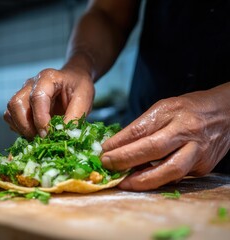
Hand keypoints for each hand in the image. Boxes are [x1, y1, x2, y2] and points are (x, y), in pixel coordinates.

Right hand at [4, 68, 94, 138]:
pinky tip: (34, 133)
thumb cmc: (78, 88)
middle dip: (26, 126)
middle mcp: (31, 84)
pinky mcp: (20, 105)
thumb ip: (75, 116)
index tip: (48, 134)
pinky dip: (19, 129)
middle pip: (16, 104)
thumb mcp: (84, 99)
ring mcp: (23, 93)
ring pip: (10, 112)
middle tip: (41, 138)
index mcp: (48, 78)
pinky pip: (10, 118)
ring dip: (21, 128)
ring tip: (37, 137)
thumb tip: (63, 134)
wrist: (73, 80)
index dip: (41, 119)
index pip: (37, 97)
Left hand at [101, 85, 229, 190]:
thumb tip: (115, 145)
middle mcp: (187, 132)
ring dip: (143, 180)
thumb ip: (141, 126)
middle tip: (107, 166)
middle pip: (154, 149)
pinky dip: (157, 180)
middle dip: (126, 160)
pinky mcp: (203, 167)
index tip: (104, 150)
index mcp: (173, 113)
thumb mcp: (163, 108)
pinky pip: (176, 177)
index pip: (141, 129)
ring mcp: (198, 152)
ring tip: (123, 182)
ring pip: (169, 171)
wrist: (227, 114)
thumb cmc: (189, 109)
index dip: (120, 142)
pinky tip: (142, 181)